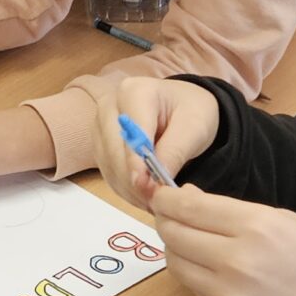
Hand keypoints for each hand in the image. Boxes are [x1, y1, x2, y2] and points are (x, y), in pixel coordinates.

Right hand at [95, 78, 222, 209]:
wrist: (182, 108)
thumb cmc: (191, 111)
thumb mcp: (195, 127)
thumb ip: (174, 152)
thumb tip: (153, 181)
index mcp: (134, 92)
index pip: (131, 132)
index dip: (137, 163)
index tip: (146, 187)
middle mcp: (109, 106)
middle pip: (114, 152)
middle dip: (135, 182)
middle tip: (159, 203)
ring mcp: (100, 126)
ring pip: (109, 166)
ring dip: (131, 190)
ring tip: (156, 203)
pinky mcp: (100, 145)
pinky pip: (108, 173)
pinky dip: (126, 189)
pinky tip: (145, 197)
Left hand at [144, 184, 295, 295]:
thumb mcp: (278, 216)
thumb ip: (228, 209)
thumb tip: (185, 198)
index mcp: (255, 226)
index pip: (189, 207)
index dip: (167, 198)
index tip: (161, 193)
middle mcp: (236, 260)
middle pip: (174, 235)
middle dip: (165, 220)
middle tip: (167, 213)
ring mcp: (230, 292)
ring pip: (176, 263)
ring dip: (174, 247)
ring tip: (185, 238)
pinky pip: (194, 287)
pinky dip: (192, 271)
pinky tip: (204, 262)